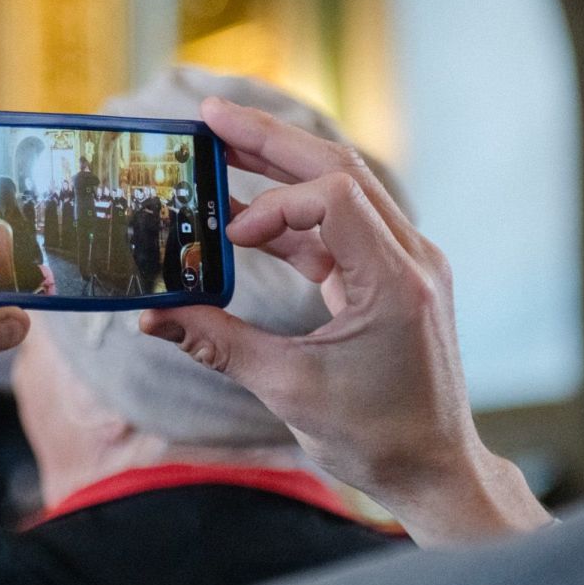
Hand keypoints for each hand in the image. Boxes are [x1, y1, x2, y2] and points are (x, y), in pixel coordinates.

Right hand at [140, 97, 551, 544]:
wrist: (433, 470)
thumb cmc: (374, 439)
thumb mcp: (288, 390)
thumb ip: (218, 342)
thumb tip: (150, 316)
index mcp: (396, 282)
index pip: (335, 198)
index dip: (275, 204)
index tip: (229, 240)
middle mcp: (411, 258)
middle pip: (340, 170)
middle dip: (271, 140)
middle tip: (210, 114)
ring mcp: (406, 263)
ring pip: (341, 190)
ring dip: (280, 169)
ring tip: (219, 146)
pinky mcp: (390, 277)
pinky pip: (340, 227)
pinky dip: (292, 218)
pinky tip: (242, 216)